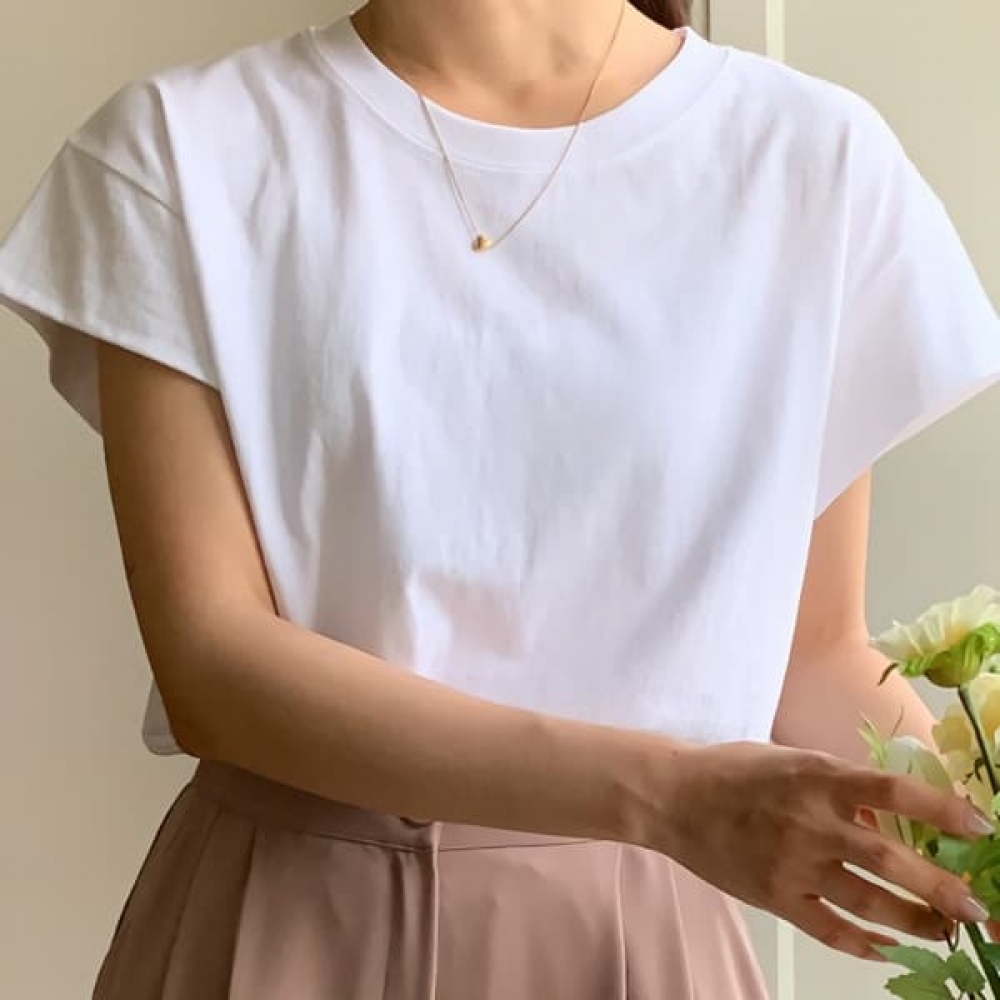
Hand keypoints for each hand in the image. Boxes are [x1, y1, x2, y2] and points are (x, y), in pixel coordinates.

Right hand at [651, 742, 992, 960]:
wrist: (674, 797)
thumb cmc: (734, 770)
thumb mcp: (791, 760)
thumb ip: (838, 785)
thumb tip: (886, 816)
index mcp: (818, 777)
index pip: (894, 791)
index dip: (943, 810)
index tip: (980, 826)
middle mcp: (812, 821)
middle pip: (890, 859)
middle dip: (940, 887)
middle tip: (976, 908)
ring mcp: (793, 862)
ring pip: (868, 901)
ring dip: (913, 921)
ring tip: (944, 932)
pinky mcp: (775, 896)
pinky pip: (829, 928)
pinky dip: (862, 944)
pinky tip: (885, 949)